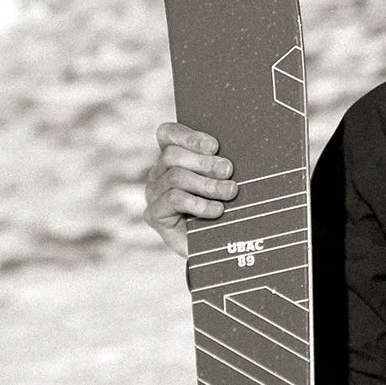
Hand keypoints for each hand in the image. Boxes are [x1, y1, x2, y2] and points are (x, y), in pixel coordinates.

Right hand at [143, 122, 236, 259]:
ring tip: (229, 192)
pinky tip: (216, 211)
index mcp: (172, 159)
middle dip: (205, 162)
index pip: (167, 133)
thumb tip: (232, 156)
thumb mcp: (224, 182)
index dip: (189, 136)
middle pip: (172, 155)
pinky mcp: (154, 215)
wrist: (216, 250)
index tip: (214, 146)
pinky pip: (174, 199)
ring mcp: (153, 194)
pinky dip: (199, 203)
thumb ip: (221, 165)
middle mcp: (158, 174)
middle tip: (229, 171)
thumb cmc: (224, 210)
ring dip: (207, 184)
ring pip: (176, 177)